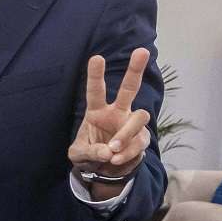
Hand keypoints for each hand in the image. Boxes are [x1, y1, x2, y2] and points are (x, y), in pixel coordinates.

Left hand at [68, 47, 151, 182]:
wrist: (104, 169)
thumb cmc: (89, 153)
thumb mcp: (79, 154)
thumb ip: (89, 151)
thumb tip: (109, 151)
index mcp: (97, 111)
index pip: (96, 91)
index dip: (96, 75)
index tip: (96, 58)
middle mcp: (117, 112)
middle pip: (130, 88)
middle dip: (136, 70)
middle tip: (142, 51)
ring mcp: (131, 124)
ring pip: (140, 116)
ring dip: (126, 132)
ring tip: (112, 148)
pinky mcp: (142, 138)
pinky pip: (140, 141)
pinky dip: (127, 152)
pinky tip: (115, 159)